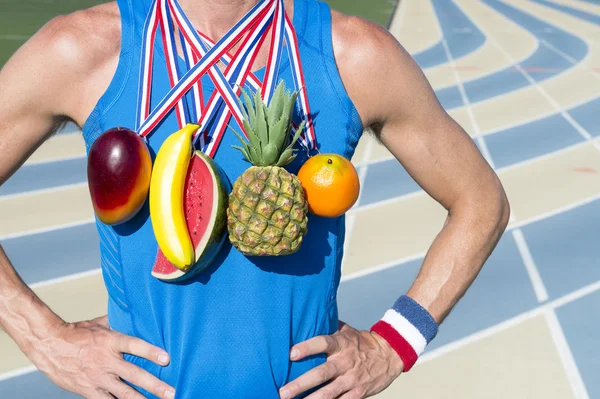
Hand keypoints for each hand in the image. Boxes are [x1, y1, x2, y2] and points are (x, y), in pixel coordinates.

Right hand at [27, 315, 174, 398]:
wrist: (49, 345)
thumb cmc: (77, 332)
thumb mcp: (100, 323)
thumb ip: (120, 322)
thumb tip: (137, 314)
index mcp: (110, 341)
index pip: (134, 345)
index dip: (151, 352)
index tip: (167, 359)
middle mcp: (106, 361)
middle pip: (135, 374)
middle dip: (155, 385)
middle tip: (172, 392)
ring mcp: (98, 378)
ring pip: (125, 393)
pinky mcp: (88, 390)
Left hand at [279, 321, 402, 398]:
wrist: (390, 355)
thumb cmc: (363, 342)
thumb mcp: (347, 331)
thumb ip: (329, 327)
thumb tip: (308, 318)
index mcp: (342, 344)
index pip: (323, 343)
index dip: (307, 348)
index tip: (291, 354)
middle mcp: (345, 362)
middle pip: (321, 373)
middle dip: (301, 384)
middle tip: (283, 392)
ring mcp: (352, 379)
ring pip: (329, 393)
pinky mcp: (358, 393)